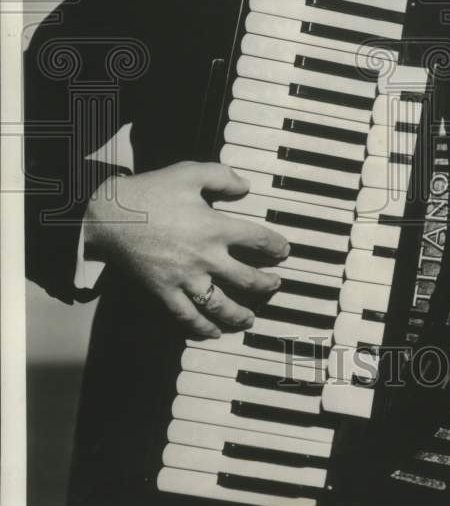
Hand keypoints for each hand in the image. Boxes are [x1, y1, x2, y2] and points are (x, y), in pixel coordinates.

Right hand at [84, 161, 288, 339]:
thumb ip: (223, 177)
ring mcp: (185, 278)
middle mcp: (205, 257)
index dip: (275, 246)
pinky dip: (202, 327)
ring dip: (240, 314)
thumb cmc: (151, 191)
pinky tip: (213, 332)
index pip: (257, 240)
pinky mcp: (164, 291)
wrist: (110, 215)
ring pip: (221, 305)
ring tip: (251, 318)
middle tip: (275, 285)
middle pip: (246, 279)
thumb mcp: (190, 173)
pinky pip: (187, 316)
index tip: (284, 251)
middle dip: (266, 284)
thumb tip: (246, 187)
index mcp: (215, 228)